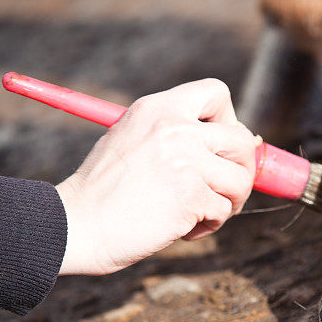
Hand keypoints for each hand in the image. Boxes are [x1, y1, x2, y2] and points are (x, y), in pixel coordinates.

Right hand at [55, 79, 260, 274]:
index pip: (216, 92)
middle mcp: (175, 128)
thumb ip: (180, 135)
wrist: (74, 225)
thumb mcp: (136, 140)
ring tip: (197, 213)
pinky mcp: (190, 195)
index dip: (230, 120)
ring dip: (227, 203)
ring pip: (240, 180)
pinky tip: (181, 229)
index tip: (220, 147)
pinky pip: (223, 211)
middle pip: (243, 140)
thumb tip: (248, 142)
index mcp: (159, 108)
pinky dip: (208, 226)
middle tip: (224, 190)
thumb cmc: (106, 192)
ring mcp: (184, 160)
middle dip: (242, 170)